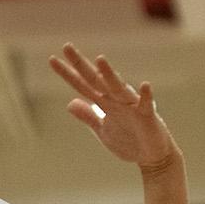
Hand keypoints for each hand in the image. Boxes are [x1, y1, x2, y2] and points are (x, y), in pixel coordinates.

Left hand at [48, 44, 177, 168]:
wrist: (153, 158)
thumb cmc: (129, 142)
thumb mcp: (103, 131)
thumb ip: (88, 116)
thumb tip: (69, 103)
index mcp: (105, 103)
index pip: (82, 85)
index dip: (67, 73)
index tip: (51, 59)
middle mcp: (116, 100)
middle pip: (96, 80)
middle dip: (81, 64)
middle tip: (66, 46)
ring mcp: (132, 107)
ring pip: (118, 88)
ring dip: (110, 75)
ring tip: (100, 59)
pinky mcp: (148, 117)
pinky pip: (146, 104)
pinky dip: (146, 95)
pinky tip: (145, 85)